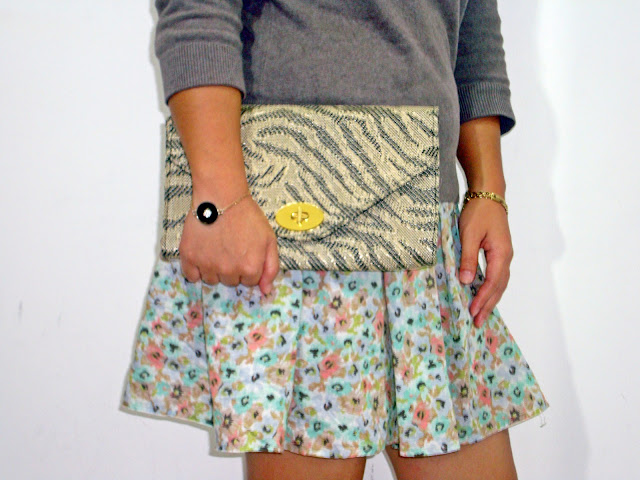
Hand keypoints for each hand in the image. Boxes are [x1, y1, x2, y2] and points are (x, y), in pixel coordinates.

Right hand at [179, 195, 279, 295]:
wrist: (222, 197)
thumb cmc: (246, 215)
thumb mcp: (269, 239)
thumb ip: (271, 267)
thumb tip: (266, 291)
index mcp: (249, 268)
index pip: (250, 281)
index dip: (248, 266)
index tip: (245, 251)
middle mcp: (228, 271)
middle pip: (231, 281)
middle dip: (232, 268)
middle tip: (231, 246)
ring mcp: (207, 265)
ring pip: (212, 280)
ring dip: (215, 268)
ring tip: (217, 247)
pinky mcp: (190, 257)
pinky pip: (191, 275)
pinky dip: (196, 269)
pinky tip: (203, 253)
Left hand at [458, 198, 512, 327]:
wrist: (489, 195)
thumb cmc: (478, 212)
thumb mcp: (469, 234)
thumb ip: (468, 258)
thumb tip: (467, 281)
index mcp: (501, 254)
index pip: (492, 282)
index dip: (482, 299)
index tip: (473, 311)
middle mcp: (506, 257)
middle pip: (499, 287)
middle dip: (488, 305)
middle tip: (478, 322)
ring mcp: (504, 255)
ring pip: (499, 284)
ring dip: (490, 299)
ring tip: (481, 315)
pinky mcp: (498, 253)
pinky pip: (496, 276)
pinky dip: (491, 289)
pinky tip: (483, 296)